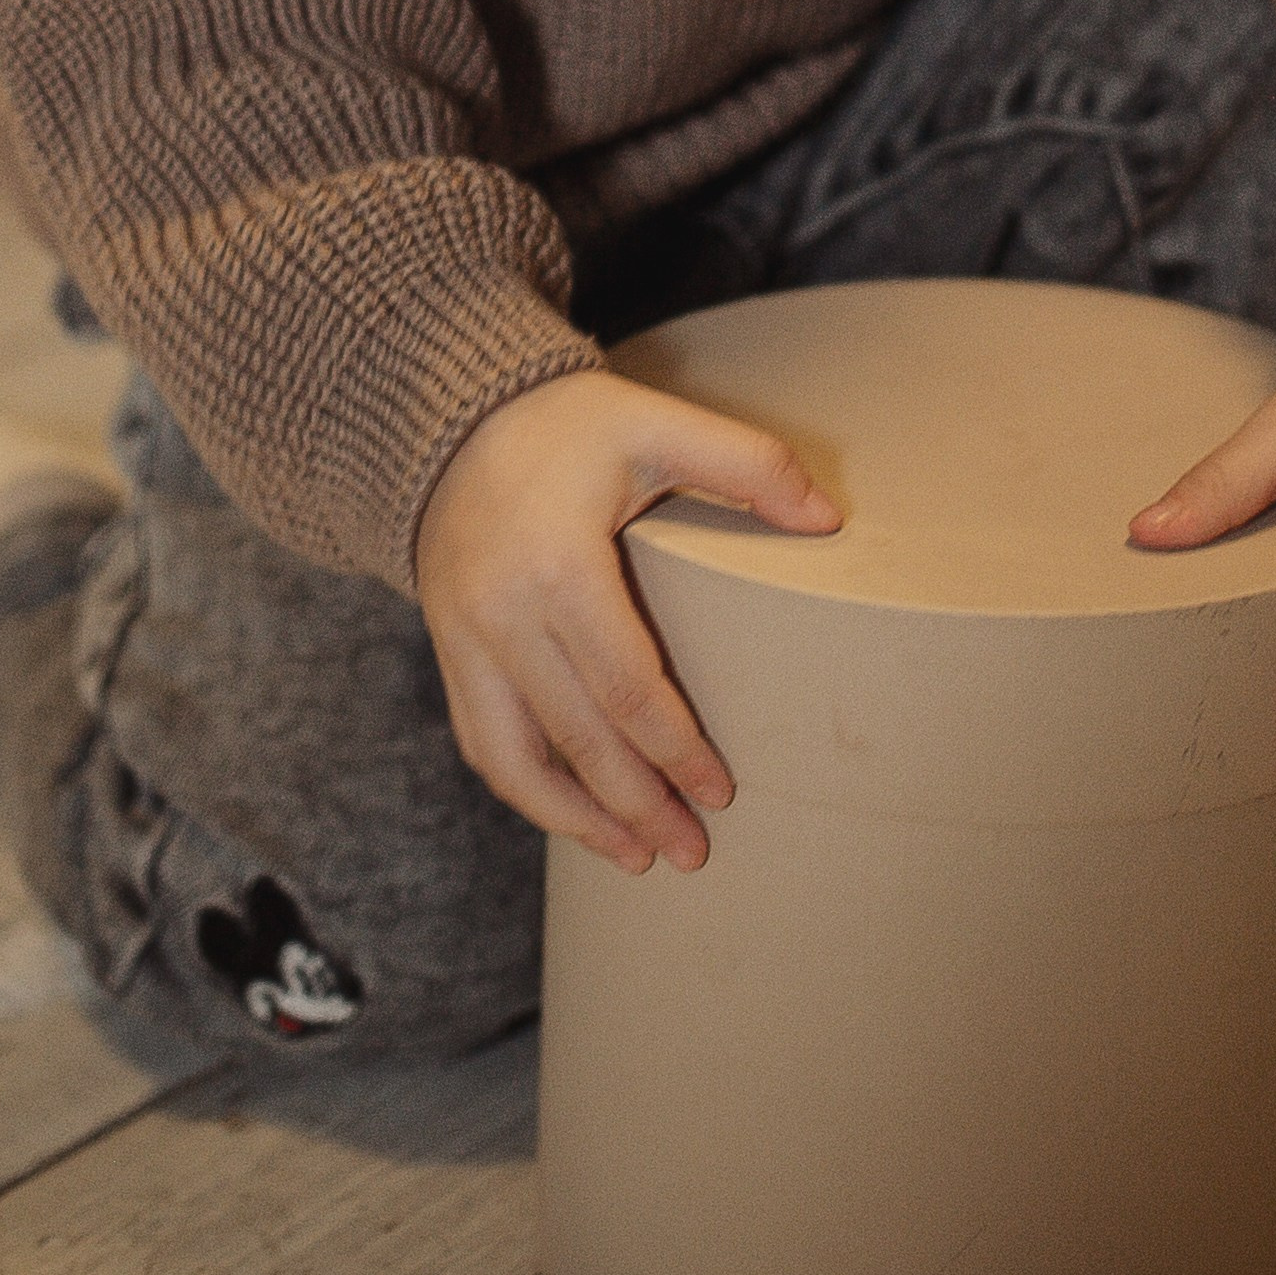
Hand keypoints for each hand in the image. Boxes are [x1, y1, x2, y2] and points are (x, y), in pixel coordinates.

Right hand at [415, 368, 840, 875]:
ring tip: (635, 858)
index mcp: (558, 565)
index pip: (625, 687)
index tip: (722, 792)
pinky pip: (482, 740)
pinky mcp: (447, 649)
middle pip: (578, 736)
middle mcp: (501, 613)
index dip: (677, 749)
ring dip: (578, 818)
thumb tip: (829, 517)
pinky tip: (571, 814)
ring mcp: (464, 638)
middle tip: (692, 852)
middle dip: (639, 805)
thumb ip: (747, 463)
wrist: (449, 416)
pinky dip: (527, 789)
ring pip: (518, 758)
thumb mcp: (657, 423)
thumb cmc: (565, 423)